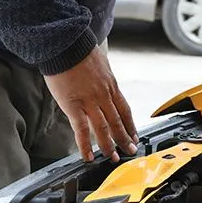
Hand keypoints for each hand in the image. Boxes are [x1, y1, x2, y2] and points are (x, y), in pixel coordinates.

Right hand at [44, 46, 137, 162]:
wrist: (66, 44)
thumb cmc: (79, 51)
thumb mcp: (100, 63)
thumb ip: (102, 78)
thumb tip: (102, 82)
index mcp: (111, 85)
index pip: (124, 109)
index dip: (131, 124)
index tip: (135, 135)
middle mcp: (104, 95)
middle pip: (118, 121)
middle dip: (124, 138)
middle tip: (130, 150)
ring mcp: (90, 101)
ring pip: (103, 128)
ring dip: (109, 145)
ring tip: (113, 158)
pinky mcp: (73, 105)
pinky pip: (81, 129)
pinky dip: (85, 145)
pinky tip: (88, 156)